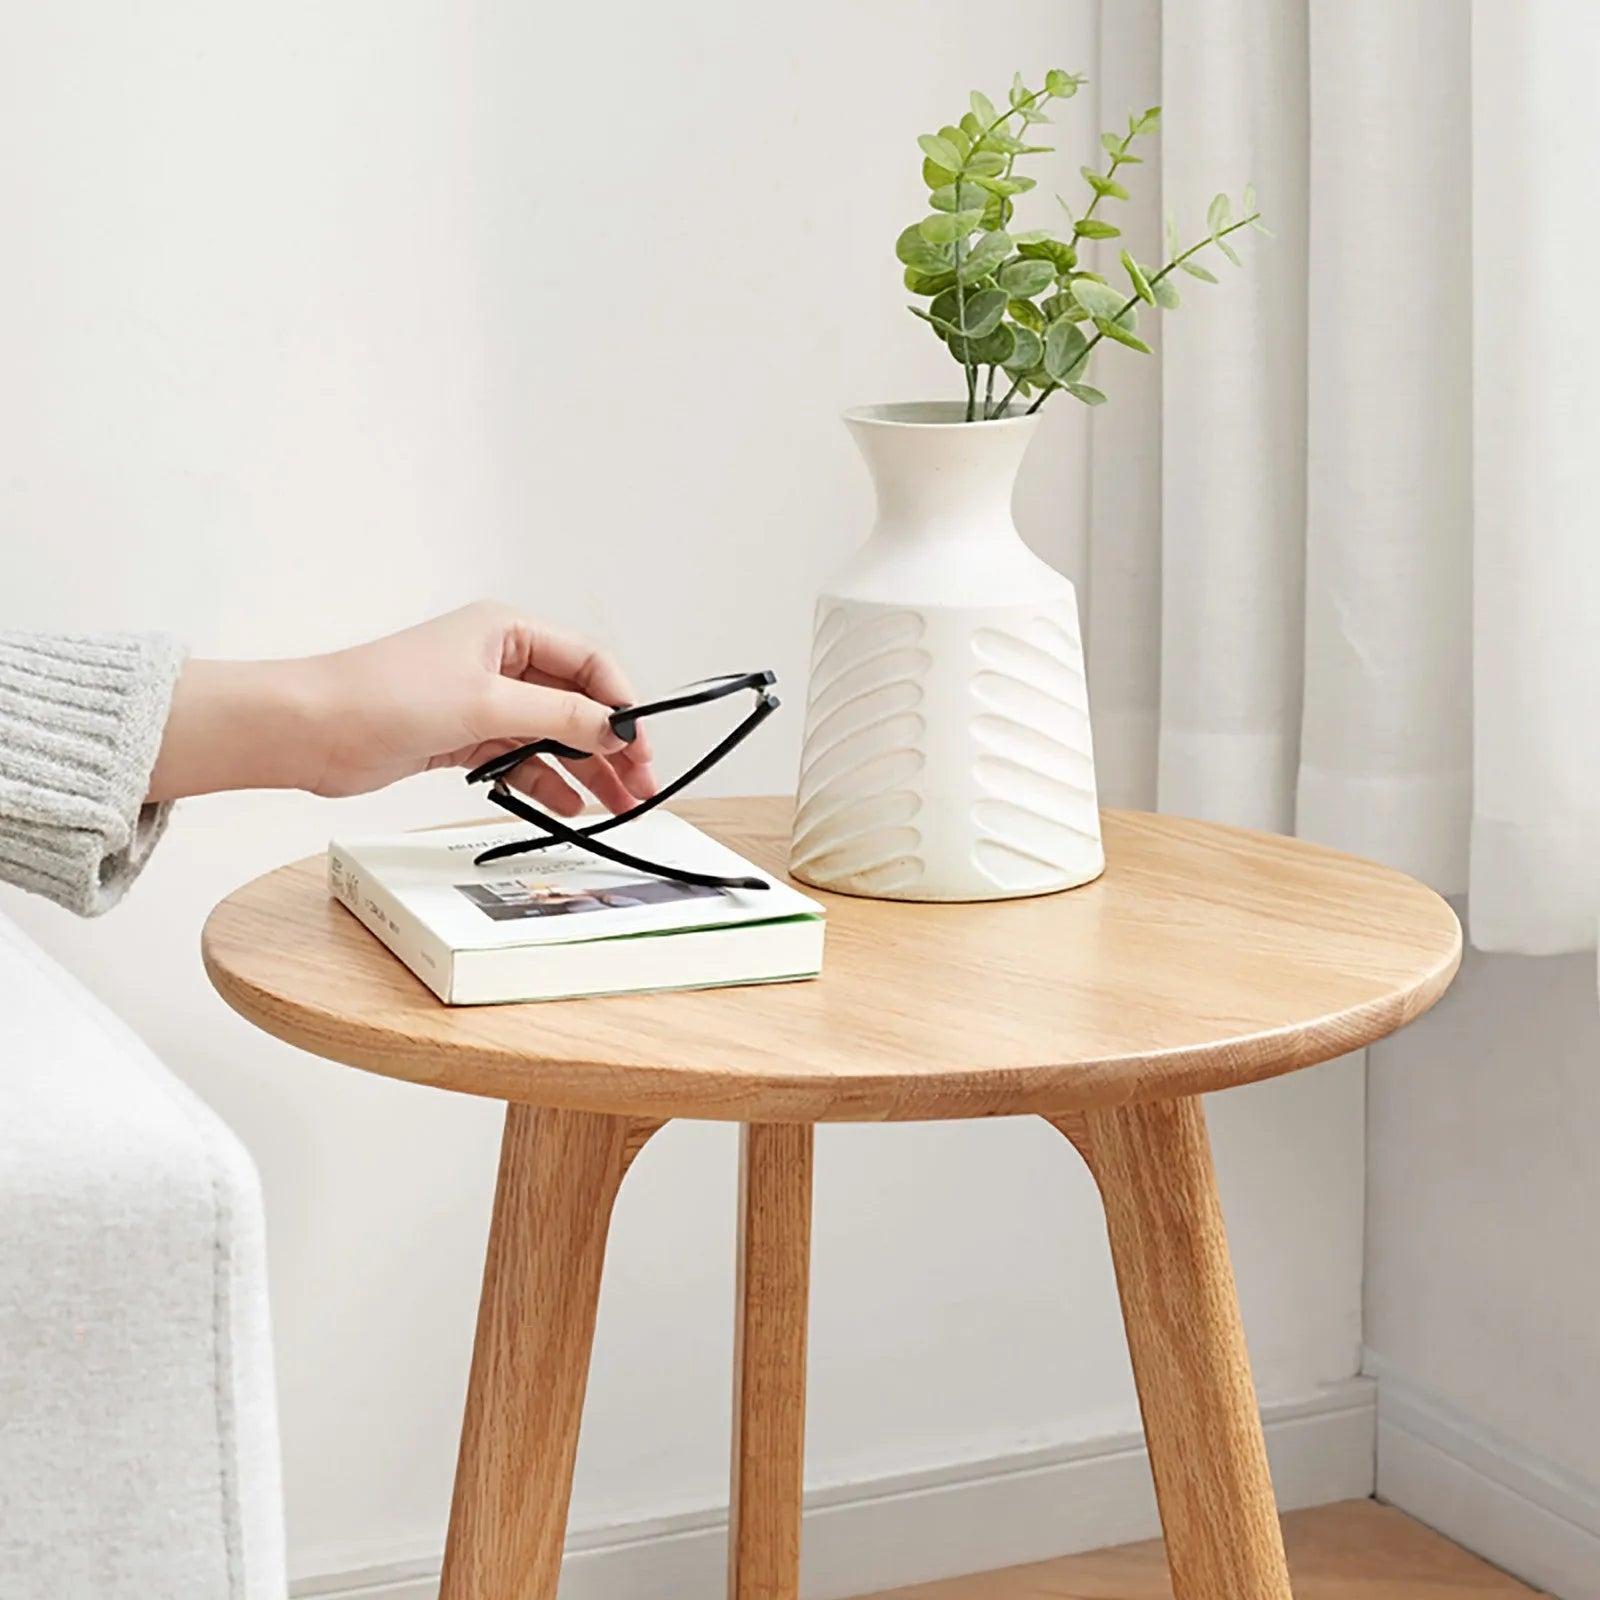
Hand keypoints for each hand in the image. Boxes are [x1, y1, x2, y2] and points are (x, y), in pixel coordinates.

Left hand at [147, 602, 656, 813]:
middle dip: (610, 746)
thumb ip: (557, 715)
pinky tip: (567, 807)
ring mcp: (482, 701)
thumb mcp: (484, 703)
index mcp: (508, 631)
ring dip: (585, 771)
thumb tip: (613, 728)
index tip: (640, 745)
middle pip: (577, 703)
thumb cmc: (381, 696)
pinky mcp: (463, 736)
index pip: (588, 663)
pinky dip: (545, 782)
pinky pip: (520, 759)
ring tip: (616, 807)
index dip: (621, 703)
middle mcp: (500, 662)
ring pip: (552, 736)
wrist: (309, 730)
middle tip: (641, 787)